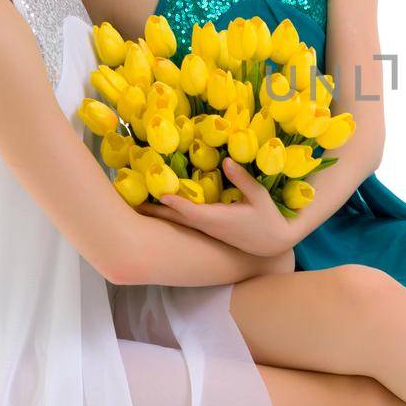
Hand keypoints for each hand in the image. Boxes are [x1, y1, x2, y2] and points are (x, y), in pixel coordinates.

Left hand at [134, 159, 296, 257]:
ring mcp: (207, 230)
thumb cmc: (268, 219)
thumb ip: (242, 179)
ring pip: (179, 221)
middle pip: (177, 219)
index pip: (192, 211)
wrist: (273, 245)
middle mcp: (208, 227)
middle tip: (132, 203)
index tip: (159, 194)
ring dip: (160, 212)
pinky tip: (162, 207)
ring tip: (138, 203)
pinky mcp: (209, 230)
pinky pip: (186, 221)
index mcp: (219, 219)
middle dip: (155, 210)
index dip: (175, 202)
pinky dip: (172, 213)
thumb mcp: (258, 196)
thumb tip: (226, 160)